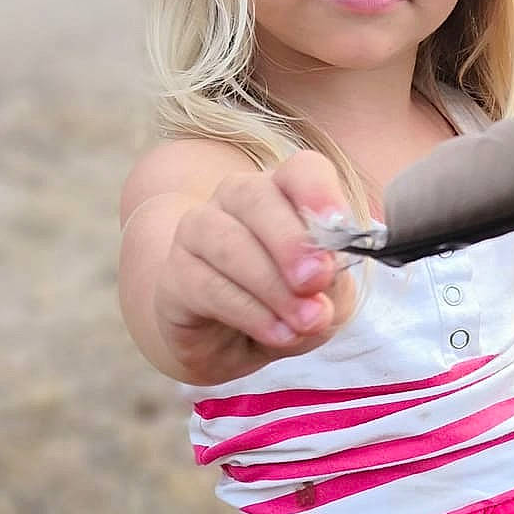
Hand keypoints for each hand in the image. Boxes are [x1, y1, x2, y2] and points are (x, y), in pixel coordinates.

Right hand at [154, 152, 359, 372]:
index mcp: (284, 192)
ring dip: (271, 285)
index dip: (318, 192)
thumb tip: (321, 291)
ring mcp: (199, 232)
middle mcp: (237, 200)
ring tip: (303, 322)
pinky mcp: (176, 275)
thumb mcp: (328, 299)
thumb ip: (333, 288)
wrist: (232, 344)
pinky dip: (249, 312)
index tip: (337, 226)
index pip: (301, 169)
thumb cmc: (287, 305)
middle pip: (257, 197)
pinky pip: (208, 285)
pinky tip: (277, 334)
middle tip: (317, 282)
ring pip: (228, 241)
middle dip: (291, 242)